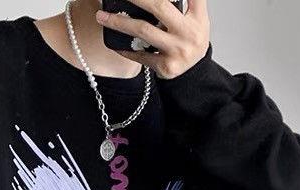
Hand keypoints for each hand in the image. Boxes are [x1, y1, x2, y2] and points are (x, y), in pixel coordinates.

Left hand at [95, 0, 209, 79]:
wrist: (194, 72)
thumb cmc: (190, 40)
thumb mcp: (197, 18)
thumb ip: (185, 2)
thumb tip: (149, 1)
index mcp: (197, 16)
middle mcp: (188, 32)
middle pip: (159, 6)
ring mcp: (176, 51)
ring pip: (143, 31)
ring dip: (119, 22)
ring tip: (101, 16)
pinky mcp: (165, 66)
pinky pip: (140, 55)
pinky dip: (125, 49)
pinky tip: (113, 42)